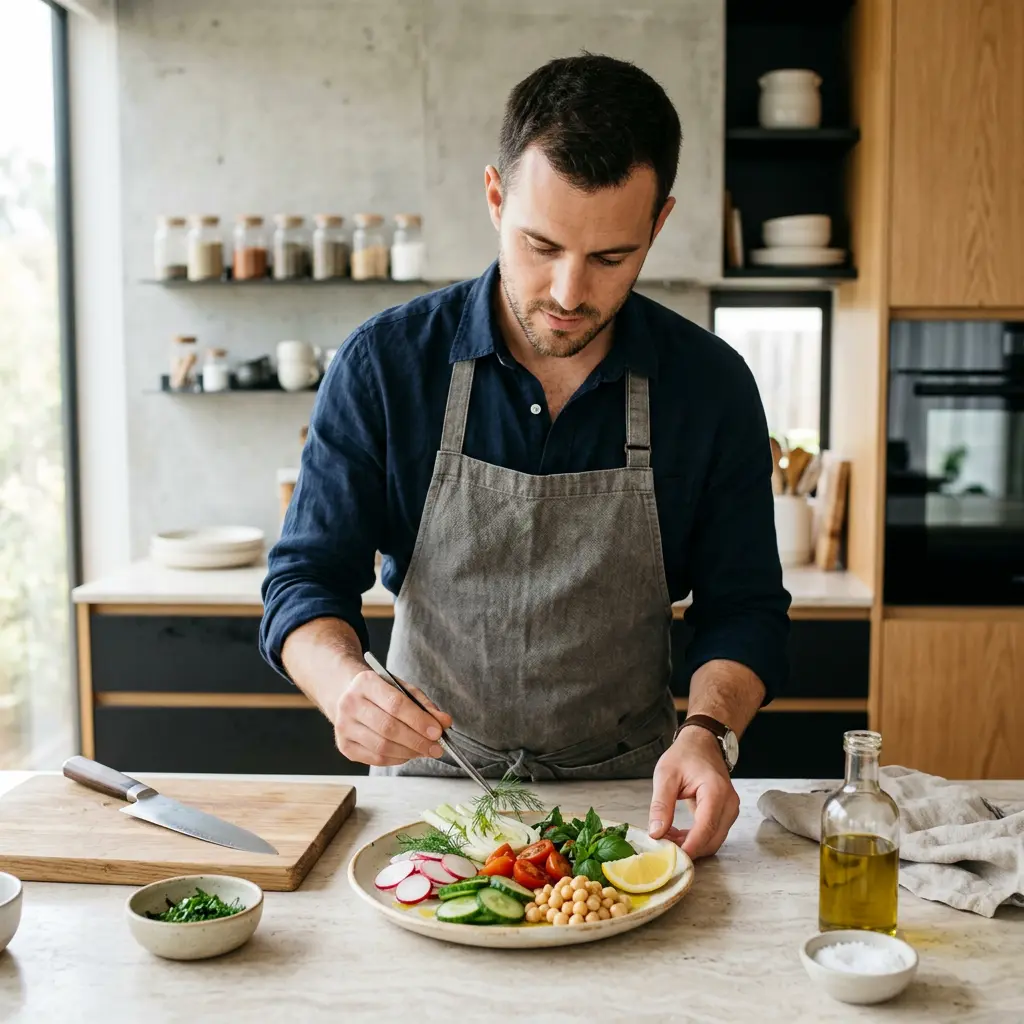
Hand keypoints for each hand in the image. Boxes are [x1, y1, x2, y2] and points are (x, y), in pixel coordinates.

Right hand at [333, 667, 452, 766]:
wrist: (347, 695)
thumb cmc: (380, 692)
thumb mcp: (403, 689)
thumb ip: (423, 705)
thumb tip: (444, 722)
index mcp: (365, 683)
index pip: (395, 704)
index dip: (419, 720)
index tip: (437, 731)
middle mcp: (349, 704)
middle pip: (388, 728)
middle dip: (417, 741)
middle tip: (436, 747)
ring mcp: (344, 727)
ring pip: (382, 747)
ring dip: (409, 752)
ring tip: (425, 751)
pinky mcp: (344, 746)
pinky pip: (376, 759)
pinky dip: (397, 759)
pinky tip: (408, 753)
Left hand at [647, 725, 739, 858]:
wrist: (702, 744)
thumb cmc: (685, 755)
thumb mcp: (666, 775)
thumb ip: (661, 805)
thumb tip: (656, 834)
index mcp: (716, 791)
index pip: (705, 828)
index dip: (689, 847)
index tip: (670, 857)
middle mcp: (729, 804)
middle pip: (712, 840)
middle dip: (688, 849)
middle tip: (662, 847)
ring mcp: (730, 810)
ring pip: (713, 841)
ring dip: (691, 845)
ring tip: (666, 838)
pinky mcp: (726, 814)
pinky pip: (713, 835)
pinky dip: (695, 839)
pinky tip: (676, 834)